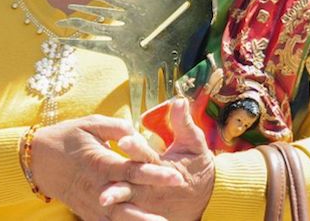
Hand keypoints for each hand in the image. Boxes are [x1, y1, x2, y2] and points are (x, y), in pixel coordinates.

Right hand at [29, 115, 182, 219]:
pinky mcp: (86, 212)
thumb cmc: (67, 137)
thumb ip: (116, 127)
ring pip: (116, 219)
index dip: (154, 174)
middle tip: (170, 216)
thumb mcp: (90, 124)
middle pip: (126, 201)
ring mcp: (90, 202)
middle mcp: (97, 186)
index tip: (176, 176)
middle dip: (149, 210)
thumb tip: (137, 132)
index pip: (132, 170)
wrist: (38, 160)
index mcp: (100, 162)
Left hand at [101, 99, 214, 220]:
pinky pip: (133, 216)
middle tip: (103, 189)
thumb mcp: (195, 143)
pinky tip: (102, 214)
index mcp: (164, 166)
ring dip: (118, 202)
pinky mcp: (148, 214)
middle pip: (134, 185)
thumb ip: (183, 123)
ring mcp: (152, 203)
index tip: (122, 140)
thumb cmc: (198, 166)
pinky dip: (120, 216)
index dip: (135, 147)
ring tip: (101, 201)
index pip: (147, 155)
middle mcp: (155, 185)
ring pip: (132, 203)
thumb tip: (179, 100)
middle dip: (119, 187)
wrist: (208, 197)